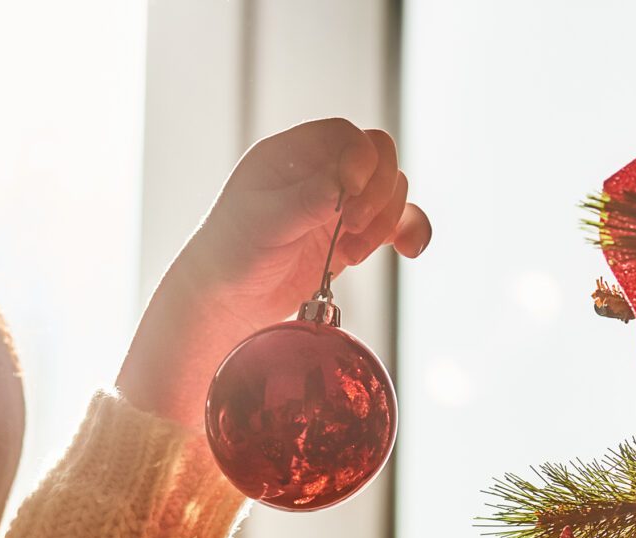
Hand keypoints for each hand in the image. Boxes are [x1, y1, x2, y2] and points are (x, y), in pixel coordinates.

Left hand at [118, 117, 430, 428]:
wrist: (226, 303)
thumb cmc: (233, 255)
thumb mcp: (266, 222)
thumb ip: (309, 198)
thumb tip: (349, 178)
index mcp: (293, 155)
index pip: (346, 137)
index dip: (360, 161)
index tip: (349, 196)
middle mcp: (320, 173)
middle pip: (378, 158)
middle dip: (378, 192)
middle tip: (353, 226)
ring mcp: (339, 204)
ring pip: (391, 191)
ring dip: (387, 219)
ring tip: (353, 252)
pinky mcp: (351, 236)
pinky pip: (396, 223)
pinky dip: (408, 232)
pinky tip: (409, 251)